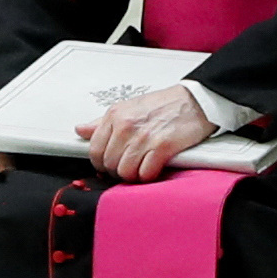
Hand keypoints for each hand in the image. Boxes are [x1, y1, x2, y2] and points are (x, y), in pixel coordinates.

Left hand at [80, 85, 213, 182]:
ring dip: (133, 175)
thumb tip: (80, 130)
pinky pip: (145, 173)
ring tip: (140, 169)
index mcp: (114, 116)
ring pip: (125, 171)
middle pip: (108, 163)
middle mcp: (126, 126)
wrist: (195, 101)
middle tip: (127, 168)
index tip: (107, 166)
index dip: (99, 163)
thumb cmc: (163, 105)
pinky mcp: (162, 147)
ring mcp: (143, 137)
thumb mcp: (127, 107)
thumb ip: (102, 122)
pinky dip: (148, 176)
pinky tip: (152, 169)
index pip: (94, 149)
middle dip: (116, 171)